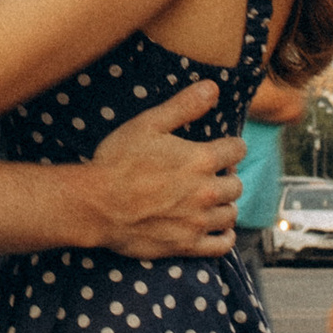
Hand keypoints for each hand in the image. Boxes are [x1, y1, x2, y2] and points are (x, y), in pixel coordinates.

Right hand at [87, 82, 242, 257]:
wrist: (96, 205)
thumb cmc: (118, 162)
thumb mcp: (148, 124)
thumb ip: (184, 106)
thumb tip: (212, 87)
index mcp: (201, 160)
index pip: (237, 150)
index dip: (231, 146)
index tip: (223, 148)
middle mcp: (207, 192)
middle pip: (236, 184)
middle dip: (227, 176)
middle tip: (212, 175)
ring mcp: (198, 221)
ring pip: (231, 213)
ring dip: (224, 205)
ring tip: (210, 200)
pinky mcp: (187, 245)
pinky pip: (221, 245)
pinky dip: (225, 237)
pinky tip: (218, 229)